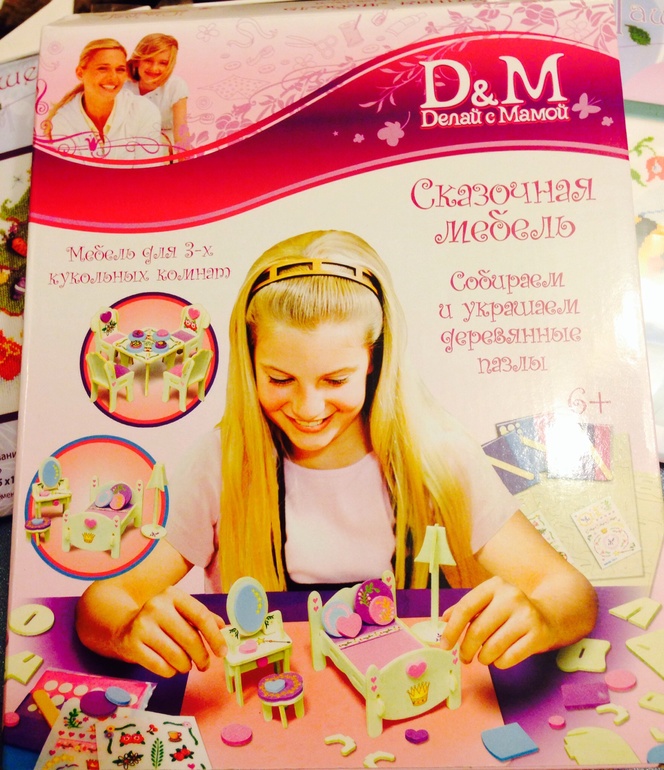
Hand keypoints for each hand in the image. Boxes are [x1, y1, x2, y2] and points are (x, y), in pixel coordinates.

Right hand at [115, 586, 225, 676]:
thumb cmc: (160, 620)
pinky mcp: (132, 645)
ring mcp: (142, 625)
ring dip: (186, 666)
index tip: (222, 652)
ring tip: (186, 665)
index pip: (201, 616)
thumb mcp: (181, 611)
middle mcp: (156, 607)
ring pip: (176, 655)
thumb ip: (203, 618)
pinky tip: (171, 668)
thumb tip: (225, 629)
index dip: (215, 637)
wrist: (124, 627)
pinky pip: (160, 667)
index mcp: (173, 595)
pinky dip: (171, 672)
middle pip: (189, 638)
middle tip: (205, 665)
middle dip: (202, 656)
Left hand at [440, 576, 554, 668]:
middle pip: (478, 630)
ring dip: (483, 658)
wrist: (549, 615)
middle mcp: (511, 597)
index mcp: (494, 586)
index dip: (452, 629)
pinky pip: (509, 658)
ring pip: (492, 647)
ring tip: (484, 656)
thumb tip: (444, 620)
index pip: (466, 608)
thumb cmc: (510, 611)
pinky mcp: (538, 635)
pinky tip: (501, 657)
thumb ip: (466, 609)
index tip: (444, 645)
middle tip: (464, 657)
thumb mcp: (489, 601)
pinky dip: (499, 663)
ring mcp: (526, 615)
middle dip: (466, 649)